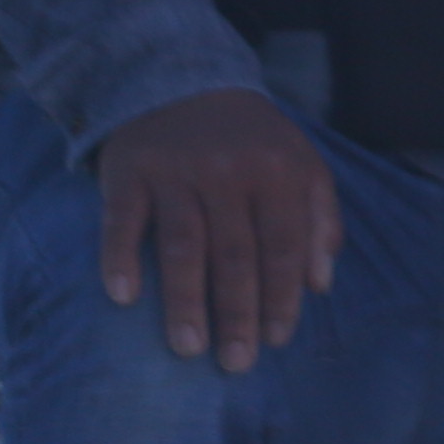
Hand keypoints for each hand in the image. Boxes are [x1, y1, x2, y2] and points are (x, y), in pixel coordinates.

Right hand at [95, 84, 341, 372]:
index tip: (277, 340)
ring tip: (189, 348)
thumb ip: (320, 219)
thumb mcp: (301, 163)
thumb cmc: (250, 138)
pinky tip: (123, 297)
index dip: (282, 296)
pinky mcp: (130, 173)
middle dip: (238, 313)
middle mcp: (230, 173)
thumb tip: (321, 284)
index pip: (285, 245)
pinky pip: (123, 222)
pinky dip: (121, 258)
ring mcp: (177, 173)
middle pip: (236, 254)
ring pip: (184, 247)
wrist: (181, 80)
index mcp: (280, 172)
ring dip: (185, 302)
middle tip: (236, 363)